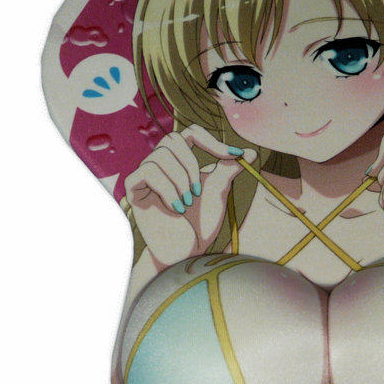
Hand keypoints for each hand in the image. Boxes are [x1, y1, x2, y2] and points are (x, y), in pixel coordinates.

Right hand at [125, 125, 256, 265]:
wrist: (185, 251)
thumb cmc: (201, 223)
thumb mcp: (219, 191)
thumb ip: (229, 169)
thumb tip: (251, 152)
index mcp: (180, 160)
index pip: (190, 133)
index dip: (211, 141)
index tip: (235, 156)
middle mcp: (161, 164)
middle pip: (173, 139)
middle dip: (191, 165)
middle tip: (197, 192)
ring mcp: (145, 176)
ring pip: (160, 155)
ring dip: (180, 180)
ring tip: (187, 203)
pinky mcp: (133, 189)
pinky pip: (147, 171)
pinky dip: (167, 189)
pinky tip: (176, 208)